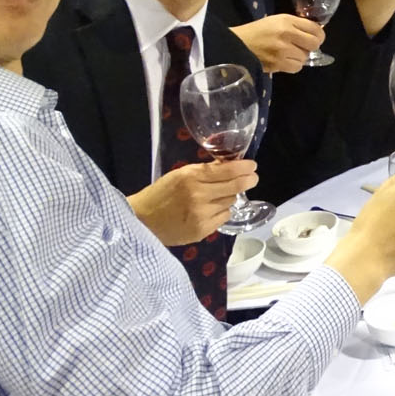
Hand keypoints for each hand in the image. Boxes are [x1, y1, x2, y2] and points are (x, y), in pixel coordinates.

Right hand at [126, 159, 257, 245]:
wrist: (142, 221)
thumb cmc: (160, 194)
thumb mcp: (180, 175)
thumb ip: (205, 171)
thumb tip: (229, 165)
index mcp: (191, 178)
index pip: (228, 171)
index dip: (245, 168)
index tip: (252, 166)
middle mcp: (198, 196)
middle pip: (235, 187)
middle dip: (248, 180)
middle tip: (252, 178)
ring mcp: (201, 215)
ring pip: (230, 202)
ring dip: (228, 197)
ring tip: (215, 197)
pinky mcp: (202, 230)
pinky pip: (223, 217)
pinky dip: (220, 212)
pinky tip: (208, 211)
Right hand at [232, 14, 324, 74]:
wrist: (237, 44)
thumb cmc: (259, 30)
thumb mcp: (278, 20)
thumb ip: (297, 24)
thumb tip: (316, 32)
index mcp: (287, 21)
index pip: (315, 29)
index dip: (319, 34)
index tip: (316, 36)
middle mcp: (286, 35)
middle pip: (314, 44)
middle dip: (312, 45)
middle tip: (304, 45)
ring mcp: (282, 52)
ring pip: (305, 57)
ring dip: (300, 56)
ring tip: (290, 52)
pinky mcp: (277, 65)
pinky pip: (296, 67)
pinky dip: (294, 64)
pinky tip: (286, 60)